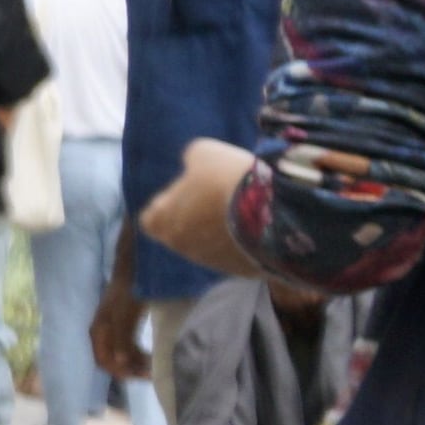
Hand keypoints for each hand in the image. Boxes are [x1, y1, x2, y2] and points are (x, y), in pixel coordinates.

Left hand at [144, 137, 263, 279]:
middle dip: (198, 216)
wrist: (273, 212)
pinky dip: (246, 242)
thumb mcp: (203, 153)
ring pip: (212, 245)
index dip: (168, 204)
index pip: (151, 219)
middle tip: (220, 196)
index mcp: (161, 222)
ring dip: (223, 230)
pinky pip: (239, 254)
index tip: (188, 191)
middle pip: (183, 231)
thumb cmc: (226, 179)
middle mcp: (181, 248)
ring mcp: (212, 263)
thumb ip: (191, 159)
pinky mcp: (242, 271)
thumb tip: (192, 163)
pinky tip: (261, 224)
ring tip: (244, 208)